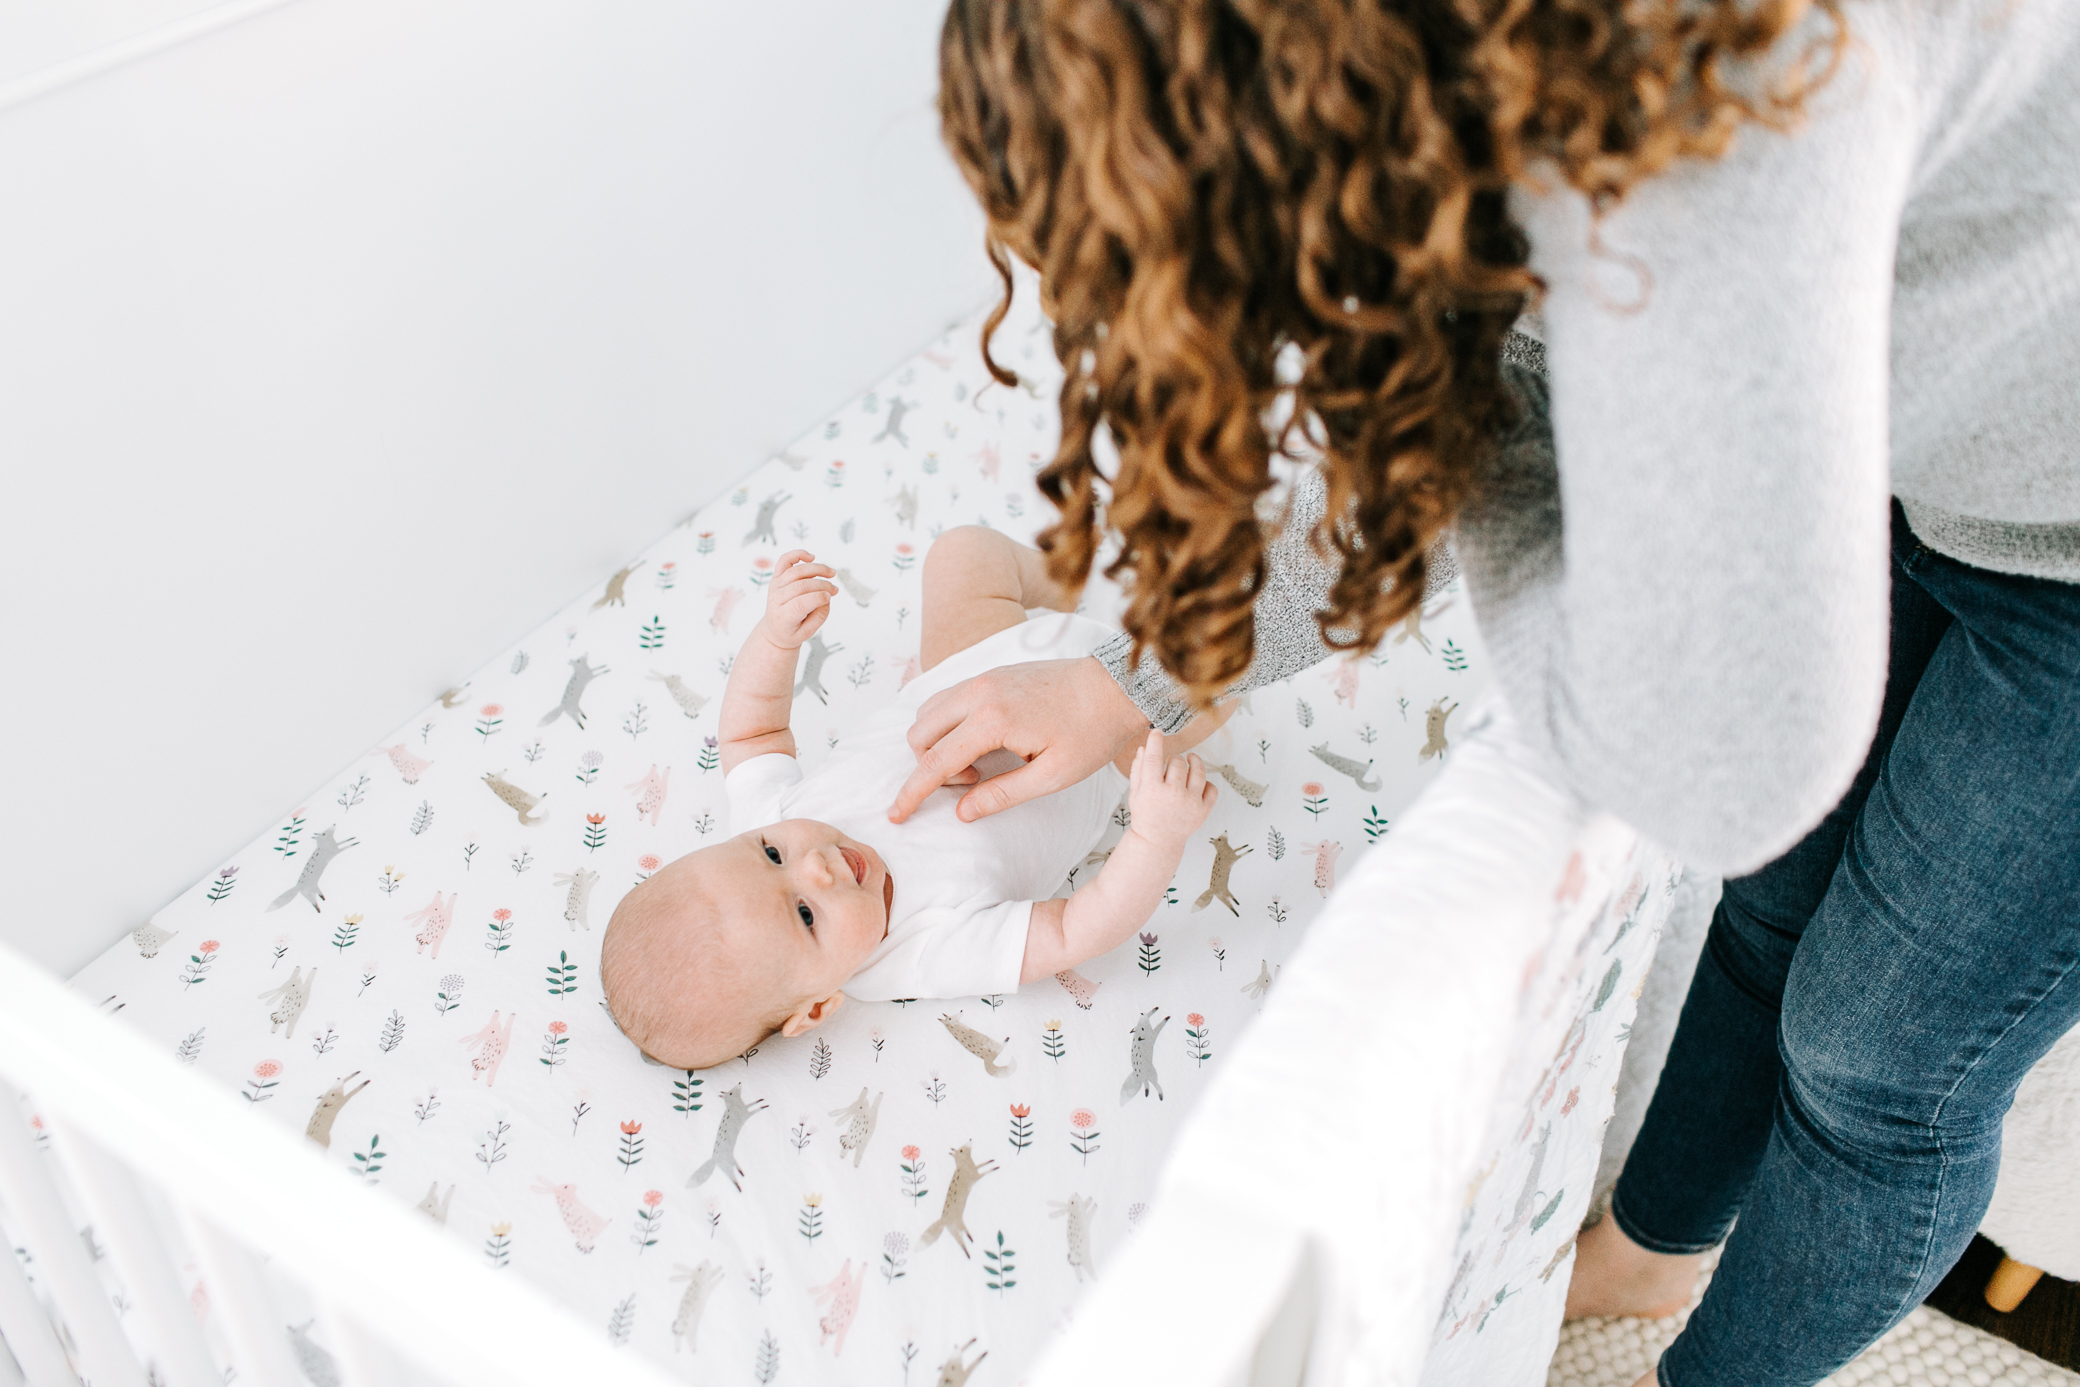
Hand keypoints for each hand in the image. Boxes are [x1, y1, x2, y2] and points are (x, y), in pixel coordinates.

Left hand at [758, 550, 835, 650]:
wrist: (774, 629)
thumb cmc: (792, 631)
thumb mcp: (807, 632)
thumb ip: (820, 615)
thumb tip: (827, 595)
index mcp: (782, 616)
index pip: (799, 604)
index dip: (817, 598)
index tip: (830, 596)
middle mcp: (776, 599)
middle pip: (800, 586)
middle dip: (822, 585)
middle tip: (834, 589)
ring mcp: (775, 586)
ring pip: (796, 571)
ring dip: (817, 569)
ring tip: (831, 573)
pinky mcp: (776, 577)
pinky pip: (785, 560)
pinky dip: (797, 554)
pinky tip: (811, 557)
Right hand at [889, 656, 1148, 822]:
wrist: (1117, 687)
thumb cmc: (1091, 732)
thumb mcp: (1052, 776)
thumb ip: (1002, 794)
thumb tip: (962, 812)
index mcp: (993, 719)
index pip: (935, 762)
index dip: (911, 792)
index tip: (895, 816)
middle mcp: (979, 692)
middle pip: (920, 733)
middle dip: (929, 766)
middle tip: (972, 783)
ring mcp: (983, 678)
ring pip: (929, 713)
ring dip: (938, 744)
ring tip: (980, 765)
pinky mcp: (991, 674)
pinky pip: (948, 700)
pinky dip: (949, 725)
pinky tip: (983, 744)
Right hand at [1124, 730, 1215, 850]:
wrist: (1158, 842)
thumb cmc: (1145, 815)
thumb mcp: (1135, 793)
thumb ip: (1138, 769)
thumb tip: (1143, 747)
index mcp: (1152, 790)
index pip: (1154, 758)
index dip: (1155, 742)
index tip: (1157, 733)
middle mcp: (1172, 795)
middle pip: (1178, 762)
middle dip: (1174, 759)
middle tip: (1170, 765)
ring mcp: (1190, 803)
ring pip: (1198, 770)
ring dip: (1194, 762)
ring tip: (1191, 760)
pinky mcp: (1203, 811)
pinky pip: (1211, 788)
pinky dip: (1206, 783)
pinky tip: (1198, 782)